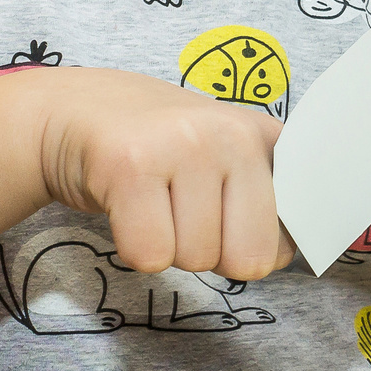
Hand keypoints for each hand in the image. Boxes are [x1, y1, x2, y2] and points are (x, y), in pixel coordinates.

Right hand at [20, 68, 294, 280]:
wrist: (74, 111)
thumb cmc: (156, 148)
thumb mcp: (223, 157)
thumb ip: (263, 197)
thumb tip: (284, 253)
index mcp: (264, 136)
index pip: (297, 227)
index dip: (259, 244)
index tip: (230, 224)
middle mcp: (232, 134)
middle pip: (249, 259)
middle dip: (212, 255)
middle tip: (182, 215)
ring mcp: (184, 145)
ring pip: (195, 258)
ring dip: (167, 246)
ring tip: (152, 201)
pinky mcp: (131, 165)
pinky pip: (149, 254)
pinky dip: (133, 247)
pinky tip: (127, 206)